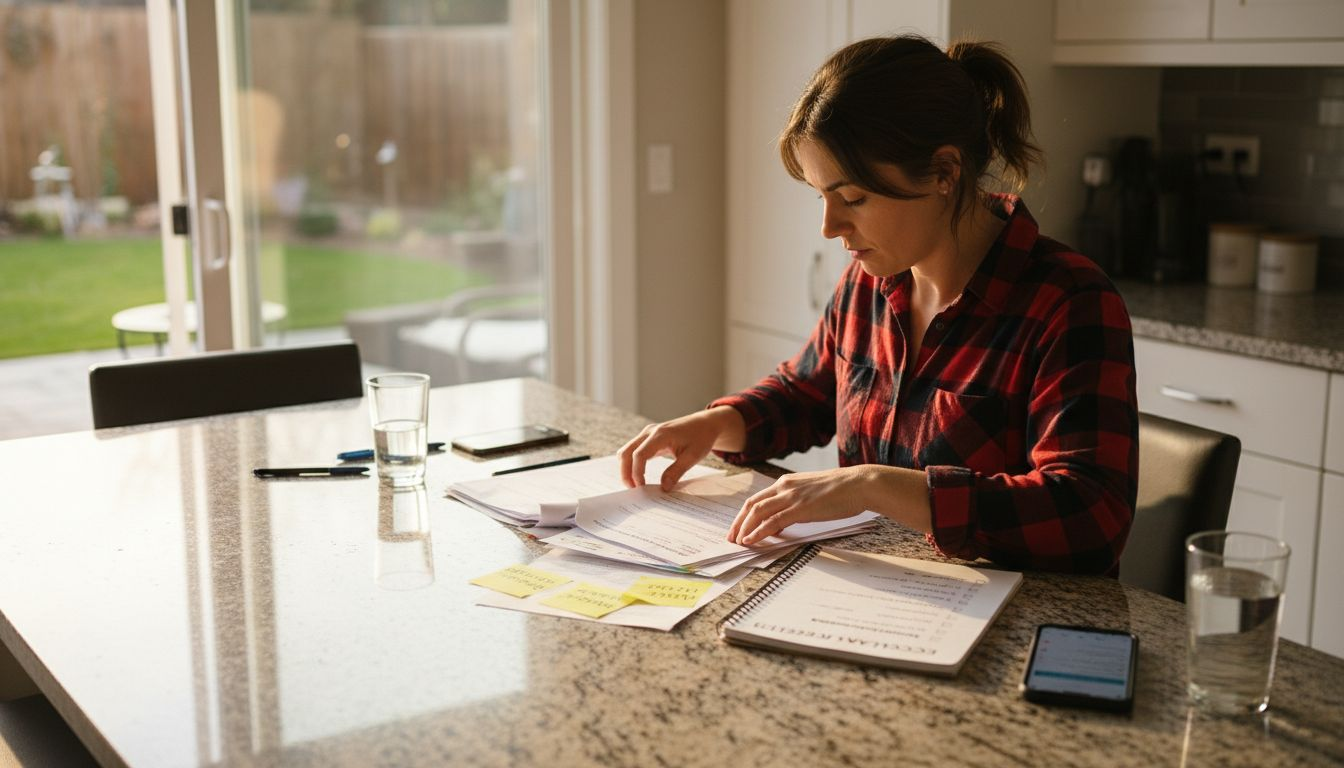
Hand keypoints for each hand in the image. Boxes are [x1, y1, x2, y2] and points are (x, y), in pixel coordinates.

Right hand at [618, 406, 741, 490]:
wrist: (705, 424)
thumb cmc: (701, 437)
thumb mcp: (693, 456)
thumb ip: (677, 471)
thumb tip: (664, 488)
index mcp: (660, 435)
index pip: (639, 454)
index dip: (637, 472)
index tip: (641, 488)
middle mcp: (650, 432)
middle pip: (626, 452)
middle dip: (626, 472)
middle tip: (633, 490)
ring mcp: (648, 434)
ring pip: (627, 451)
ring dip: (627, 468)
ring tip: (635, 485)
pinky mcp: (649, 438)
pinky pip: (634, 451)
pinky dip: (632, 464)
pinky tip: (640, 476)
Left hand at [728, 466, 874, 544]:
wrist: (859, 484)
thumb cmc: (841, 490)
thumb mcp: (812, 493)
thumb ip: (795, 504)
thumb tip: (783, 521)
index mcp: (787, 482)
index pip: (758, 498)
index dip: (744, 514)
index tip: (738, 526)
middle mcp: (784, 487)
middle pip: (751, 505)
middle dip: (738, 522)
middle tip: (731, 537)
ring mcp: (791, 497)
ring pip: (757, 512)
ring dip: (744, 528)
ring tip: (737, 542)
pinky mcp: (799, 508)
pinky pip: (772, 521)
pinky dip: (758, 532)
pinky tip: (750, 540)